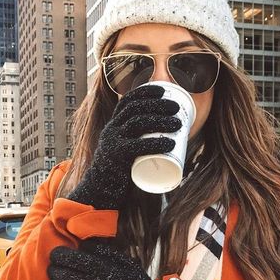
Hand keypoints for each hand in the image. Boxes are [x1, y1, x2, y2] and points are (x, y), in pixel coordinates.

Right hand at [68, 84, 180, 209]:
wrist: (102, 189)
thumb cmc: (123, 166)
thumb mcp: (128, 146)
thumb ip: (143, 138)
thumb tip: (172, 130)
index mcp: (115, 124)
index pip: (128, 100)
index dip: (145, 92)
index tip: (164, 90)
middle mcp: (112, 129)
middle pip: (135, 109)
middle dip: (157, 105)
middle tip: (176, 109)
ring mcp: (113, 142)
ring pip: (136, 124)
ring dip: (160, 121)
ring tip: (178, 124)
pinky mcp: (117, 158)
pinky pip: (135, 147)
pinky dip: (154, 144)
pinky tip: (170, 144)